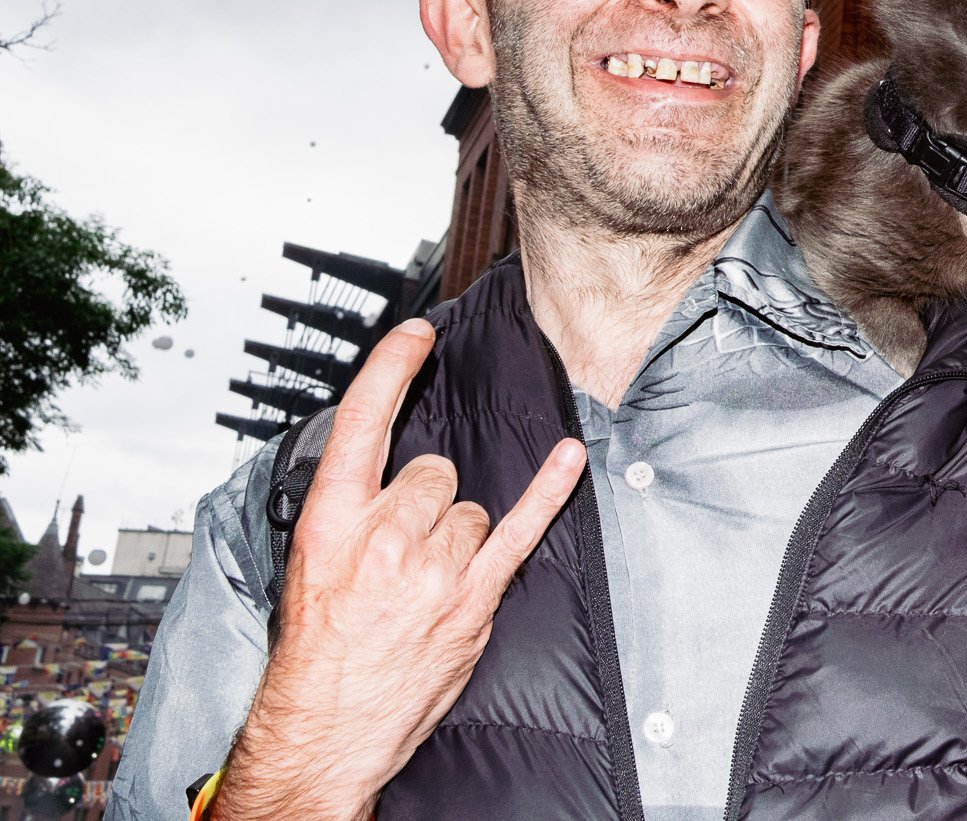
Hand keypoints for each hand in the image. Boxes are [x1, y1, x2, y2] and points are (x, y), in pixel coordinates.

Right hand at [215, 319, 585, 820]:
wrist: (326, 724)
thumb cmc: (317, 648)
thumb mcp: (308, 564)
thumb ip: (350, 512)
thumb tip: (386, 475)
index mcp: (333, 519)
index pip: (363, 421)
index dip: (392, 368)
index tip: (417, 333)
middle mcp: (385, 534)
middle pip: (434, 472)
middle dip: (426, 503)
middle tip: (404, 549)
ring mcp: (433, 566)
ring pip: (469, 509)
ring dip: (456, 536)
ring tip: (425, 580)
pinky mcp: (473, 597)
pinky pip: (520, 529)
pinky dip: (549, 491)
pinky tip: (568, 458)